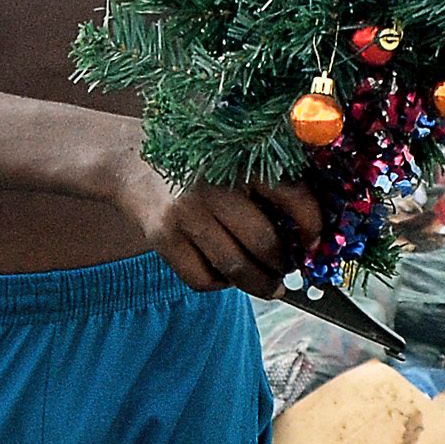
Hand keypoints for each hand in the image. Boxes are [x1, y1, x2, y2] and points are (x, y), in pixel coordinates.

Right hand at [113, 154, 324, 296]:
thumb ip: (266, 182)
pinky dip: (220, 285)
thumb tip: (307, 231)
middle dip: (284, 266)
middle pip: (265, 244)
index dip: (312, 227)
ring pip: (236, 269)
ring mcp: (186, 214)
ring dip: (260, 285)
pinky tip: (226, 275)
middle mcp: (215, 186)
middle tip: (290, 270)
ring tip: (270, 287)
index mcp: (240, 160)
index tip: (314, 242)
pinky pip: (202, 279)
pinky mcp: (164, 238)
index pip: (293, 197)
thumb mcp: (232, 156)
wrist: (131, 160)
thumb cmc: (194, 163)